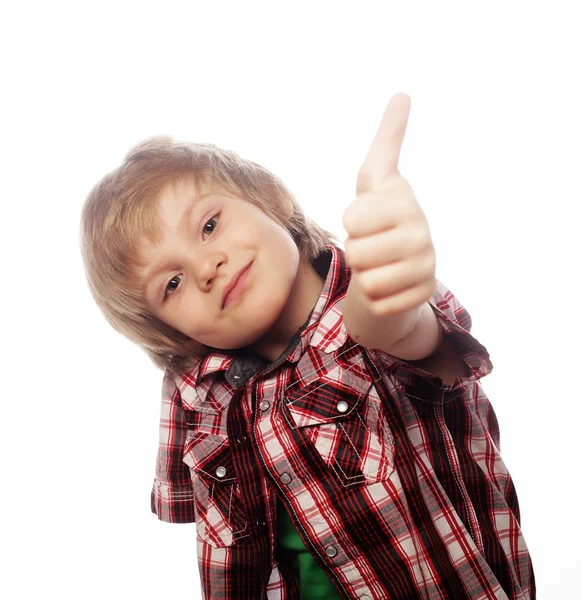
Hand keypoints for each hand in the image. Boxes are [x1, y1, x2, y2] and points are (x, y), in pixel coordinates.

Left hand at [343, 93, 436, 317]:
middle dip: (355, 252)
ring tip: (380, 264)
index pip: (352, 219)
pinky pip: (378, 303)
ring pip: (367, 281)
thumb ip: (387, 140)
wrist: (398, 264)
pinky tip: (389, 285)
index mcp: (406, 201)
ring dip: (364, 275)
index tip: (368, 216)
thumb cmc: (380, 217)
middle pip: (357, 252)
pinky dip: (375, 298)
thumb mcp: (377, 178)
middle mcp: (422, 232)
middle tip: (371, 245)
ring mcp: (426, 266)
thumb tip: (403, 94)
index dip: (351, 222)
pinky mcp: (421, 296)